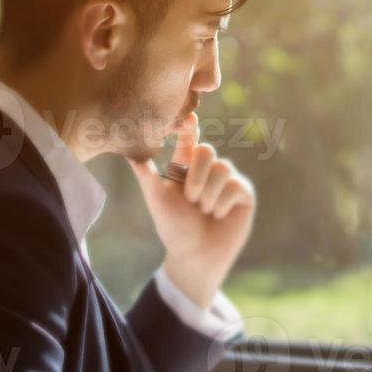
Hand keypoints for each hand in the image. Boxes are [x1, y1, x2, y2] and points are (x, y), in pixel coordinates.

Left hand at [127, 113, 255, 308]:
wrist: (195, 256)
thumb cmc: (174, 228)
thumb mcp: (157, 199)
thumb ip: (146, 174)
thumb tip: (128, 152)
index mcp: (186, 167)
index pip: (189, 140)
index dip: (189, 127)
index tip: (188, 116)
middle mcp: (209, 170)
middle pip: (207, 151)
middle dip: (196, 176)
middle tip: (190, 199)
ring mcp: (228, 180)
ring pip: (223, 168)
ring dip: (207, 194)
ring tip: (204, 211)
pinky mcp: (243, 193)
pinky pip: (235, 185)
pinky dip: (221, 203)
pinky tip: (218, 215)